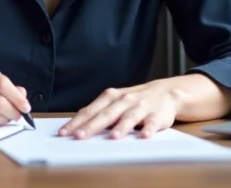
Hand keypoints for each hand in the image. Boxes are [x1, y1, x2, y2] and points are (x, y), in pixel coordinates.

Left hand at [58, 81, 184, 139]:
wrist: (167, 93)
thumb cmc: (135, 100)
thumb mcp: (116, 102)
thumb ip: (99, 113)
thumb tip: (77, 127)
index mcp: (111, 97)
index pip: (90, 110)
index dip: (76, 122)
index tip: (63, 133)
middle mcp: (124, 100)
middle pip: (106, 114)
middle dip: (92, 125)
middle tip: (79, 136)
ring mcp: (141, 106)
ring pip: (130, 117)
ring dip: (122, 127)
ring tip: (113, 137)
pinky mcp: (158, 115)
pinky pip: (153, 123)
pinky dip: (149, 129)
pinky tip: (145, 136)